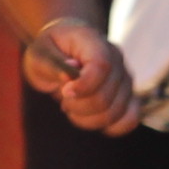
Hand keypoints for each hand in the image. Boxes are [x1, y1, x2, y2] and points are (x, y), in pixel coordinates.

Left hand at [23, 18, 140, 135]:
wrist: (62, 49)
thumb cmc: (49, 51)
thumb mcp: (38, 54)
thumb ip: (52, 64)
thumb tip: (69, 75)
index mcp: (94, 42)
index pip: (102, 66)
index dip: (84, 85)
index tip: (65, 92)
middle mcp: (116, 59)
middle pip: (106, 95)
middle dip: (78, 106)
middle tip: (64, 99)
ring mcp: (125, 78)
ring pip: (115, 112)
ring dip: (87, 118)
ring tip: (72, 107)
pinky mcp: (128, 96)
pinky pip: (130, 119)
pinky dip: (110, 126)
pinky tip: (90, 118)